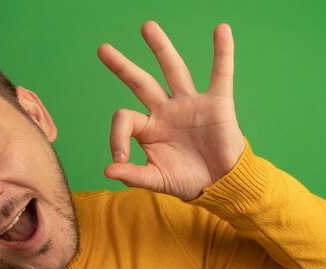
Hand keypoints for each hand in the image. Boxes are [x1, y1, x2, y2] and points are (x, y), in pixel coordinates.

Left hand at [97, 21, 245, 200]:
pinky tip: (221, 30)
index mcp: (148, 128)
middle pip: (141, 82)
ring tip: (147, 27)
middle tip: (103, 49)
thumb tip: (107, 170)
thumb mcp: (155, 179)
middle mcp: (165, 110)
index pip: (124, 118)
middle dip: (122, 67)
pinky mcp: (216, 104)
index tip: (119, 159)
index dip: (116, 138)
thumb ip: (132, 174)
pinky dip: (222, 53)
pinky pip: (220, 74)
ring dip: (161, 48)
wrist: (220, 185)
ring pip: (173, 70)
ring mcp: (190, 104)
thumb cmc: (185, 181)